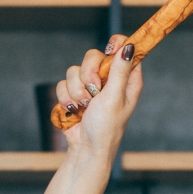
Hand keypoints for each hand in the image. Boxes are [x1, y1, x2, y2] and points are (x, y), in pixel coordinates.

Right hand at [56, 34, 143, 159]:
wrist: (85, 148)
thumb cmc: (105, 128)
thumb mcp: (114, 97)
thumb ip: (119, 71)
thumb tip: (129, 46)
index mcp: (127, 79)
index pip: (124, 48)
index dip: (116, 45)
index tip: (109, 50)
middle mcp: (109, 79)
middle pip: (93, 55)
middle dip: (88, 74)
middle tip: (93, 90)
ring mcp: (90, 86)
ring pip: (75, 70)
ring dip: (76, 91)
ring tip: (84, 107)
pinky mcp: (74, 93)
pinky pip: (63, 83)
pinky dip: (66, 98)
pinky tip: (74, 110)